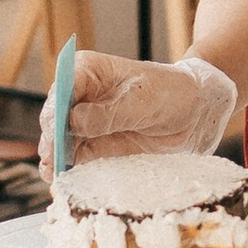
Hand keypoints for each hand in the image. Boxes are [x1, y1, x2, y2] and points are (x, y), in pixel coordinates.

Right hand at [58, 51, 235, 170]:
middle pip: (55, 117)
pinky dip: (69, 165)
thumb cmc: (171, 93)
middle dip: (52, 138)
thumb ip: (108, 114)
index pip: (62, 90)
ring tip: (53, 174)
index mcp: (87, 70)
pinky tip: (62, 177)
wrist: (195, 112)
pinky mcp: (94, 143)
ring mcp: (85, 120)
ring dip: (55, 156)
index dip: (55, 112)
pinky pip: (75, 155)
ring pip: (60, 139)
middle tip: (53, 160)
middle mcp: (80, 94)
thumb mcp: (142, 101)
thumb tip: (73, 121)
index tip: (57, 132)